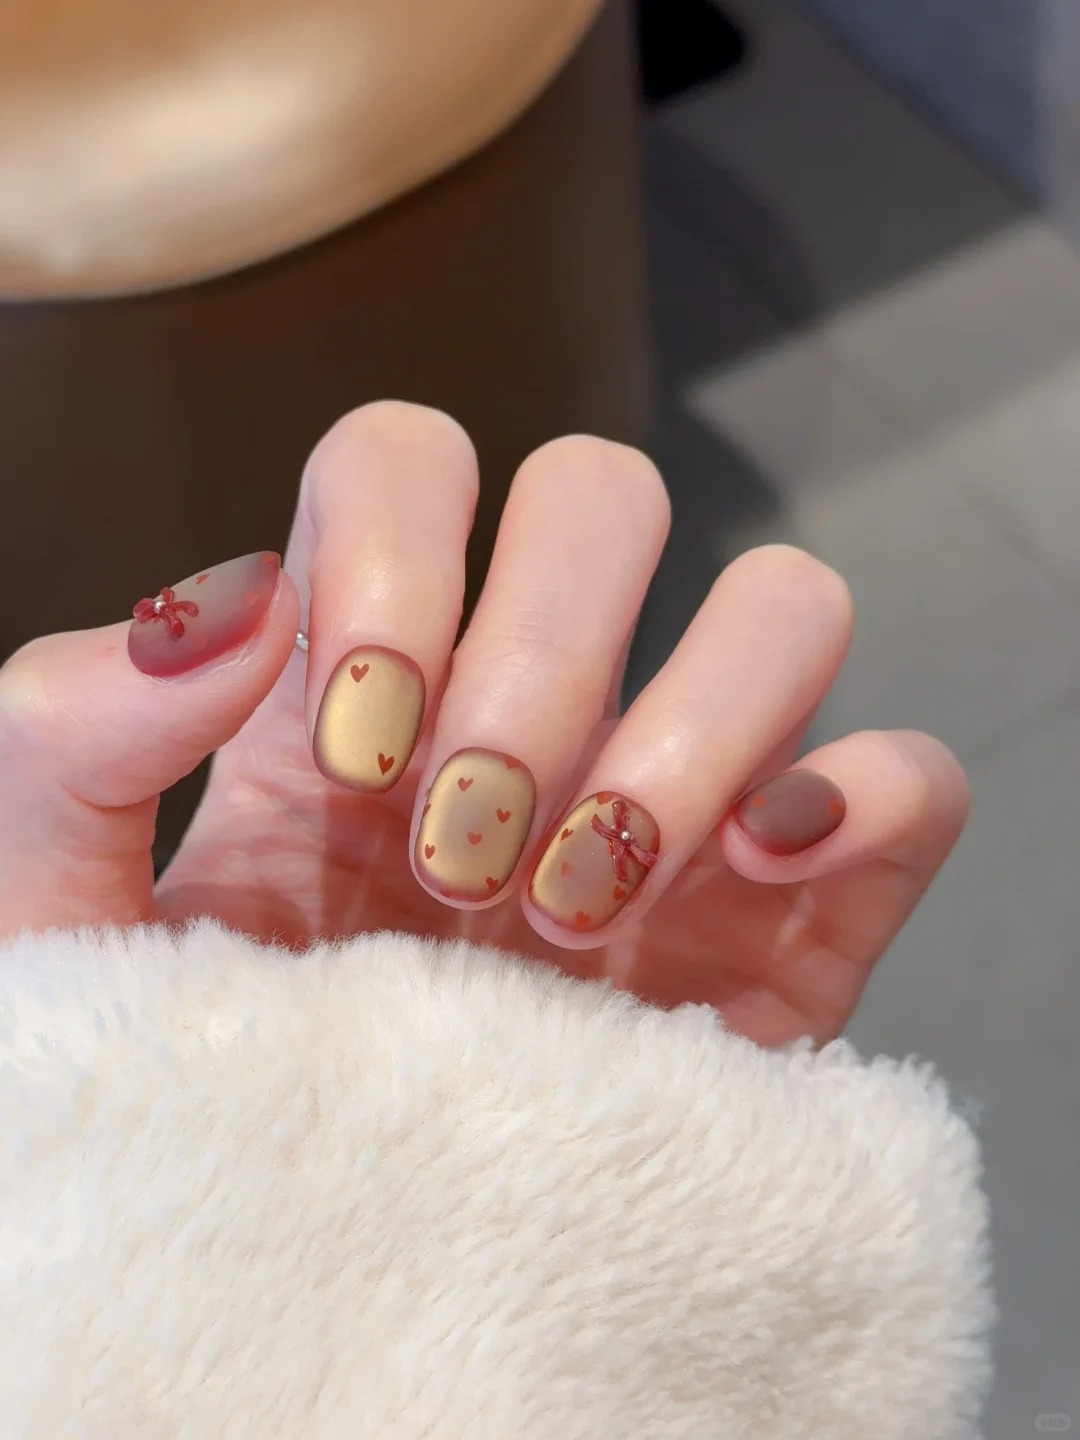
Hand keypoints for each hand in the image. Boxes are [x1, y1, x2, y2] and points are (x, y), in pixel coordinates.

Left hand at [0, 403, 967, 1045]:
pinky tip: (745, 877)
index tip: (353, 748)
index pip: (411, 461)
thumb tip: (228, 608)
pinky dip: (861, 797)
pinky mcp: (791, 918)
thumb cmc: (173, 1083)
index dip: (394, 557)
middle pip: (607, 495)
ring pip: (782, 605)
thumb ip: (71, 732)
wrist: (300, 1282)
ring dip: (687, 730)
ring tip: (584, 897)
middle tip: (460, 848)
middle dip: (539, 658)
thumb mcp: (59, 908)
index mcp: (363, 676)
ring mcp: (677, 799)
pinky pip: (905, 779)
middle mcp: (534, 704)